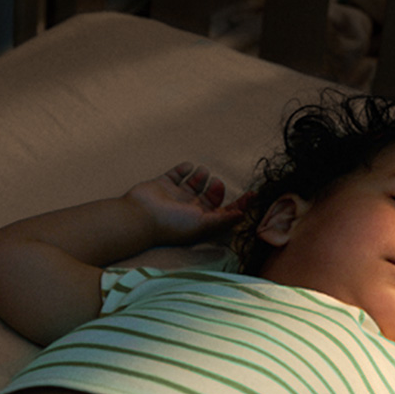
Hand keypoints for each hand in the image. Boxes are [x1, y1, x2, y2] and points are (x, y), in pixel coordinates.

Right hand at [123, 163, 249, 246]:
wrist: (141, 216)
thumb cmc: (172, 225)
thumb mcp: (204, 225)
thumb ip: (224, 220)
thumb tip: (243, 215)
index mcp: (201, 221)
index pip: (225, 213)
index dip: (240, 205)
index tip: (253, 194)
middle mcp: (189, 209)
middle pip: (210, 197)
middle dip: (217, 189)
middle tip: (216, 184)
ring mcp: (175, 196)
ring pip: (195, 183)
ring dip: (202, 176)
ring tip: (201, 174)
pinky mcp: (163, 184)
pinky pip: (177, 173)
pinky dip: (184, 168)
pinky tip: (188, 168)